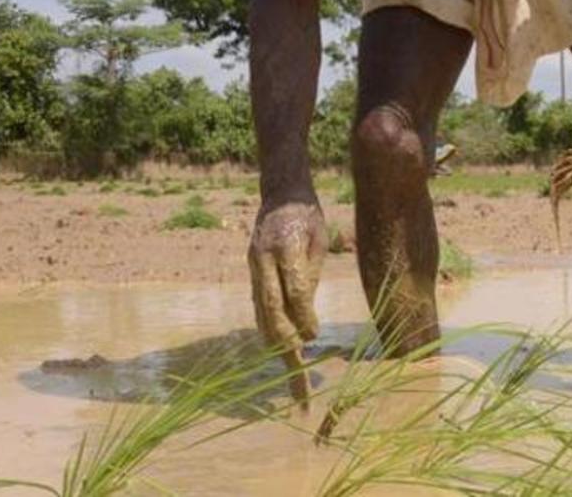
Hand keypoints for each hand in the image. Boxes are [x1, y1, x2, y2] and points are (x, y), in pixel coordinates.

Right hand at [248, 199, 327, 403]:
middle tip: (298, 372)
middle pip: (271, 311)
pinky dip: (269, 330)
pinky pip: (259, 307)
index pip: (294, 291)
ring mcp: (253, 269)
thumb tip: (306, 318)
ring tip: (292, 376)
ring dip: (275, 344)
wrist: (279, 195)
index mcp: (285, 248)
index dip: (304, 317)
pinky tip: (280, 348)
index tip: (314, 337)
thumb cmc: (308, 217)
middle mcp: (262, 261)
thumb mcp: (319, 241)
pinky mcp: (251, 273)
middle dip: (284, 344)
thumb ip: (311, 275)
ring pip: (261, 314)